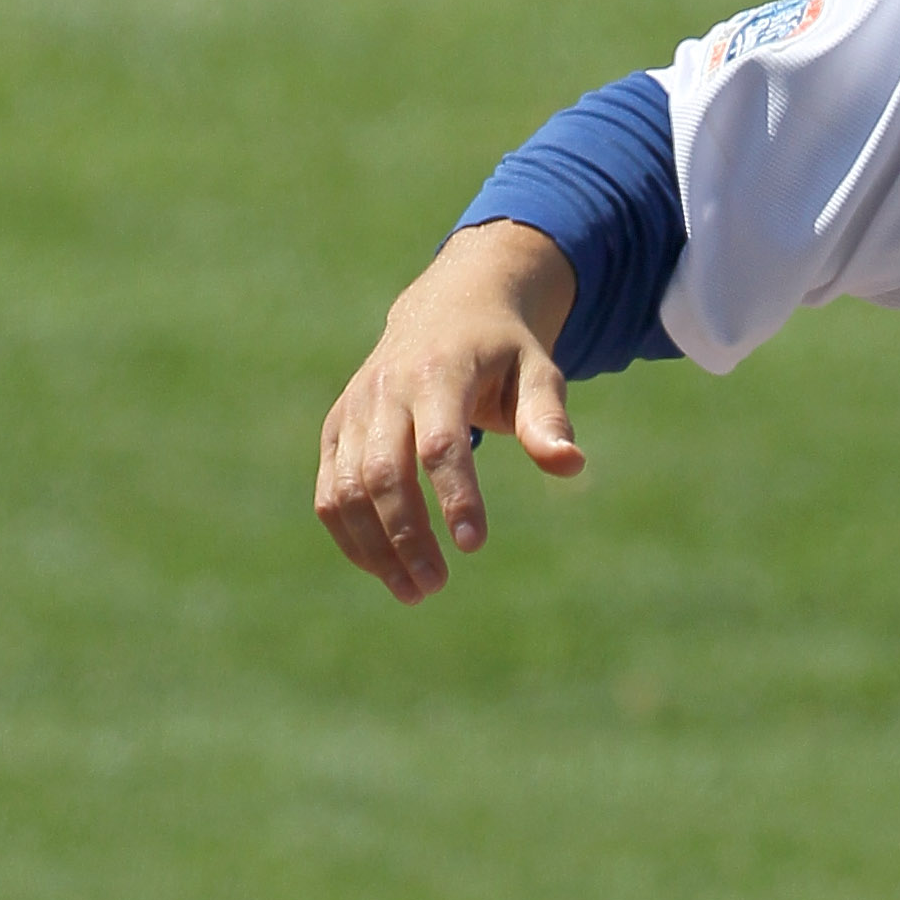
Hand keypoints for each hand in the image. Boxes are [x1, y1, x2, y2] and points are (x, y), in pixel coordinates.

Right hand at [315, 220, 582, 602]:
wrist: (447, 308)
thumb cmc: (502, 350)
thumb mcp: (537, 370)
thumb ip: (548, 417)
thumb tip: (570, 465)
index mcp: (438, 372)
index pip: (439, 443)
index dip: (455, 495)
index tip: (474, 545)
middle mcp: (386, 390)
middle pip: (384, 473)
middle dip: (407, 535)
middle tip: (436, 586)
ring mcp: (355, 410)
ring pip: (347, 488)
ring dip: (374, 546)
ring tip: (414, 591)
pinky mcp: (338, 429)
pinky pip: (330, 490)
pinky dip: (350, 534)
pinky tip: (383, 570)